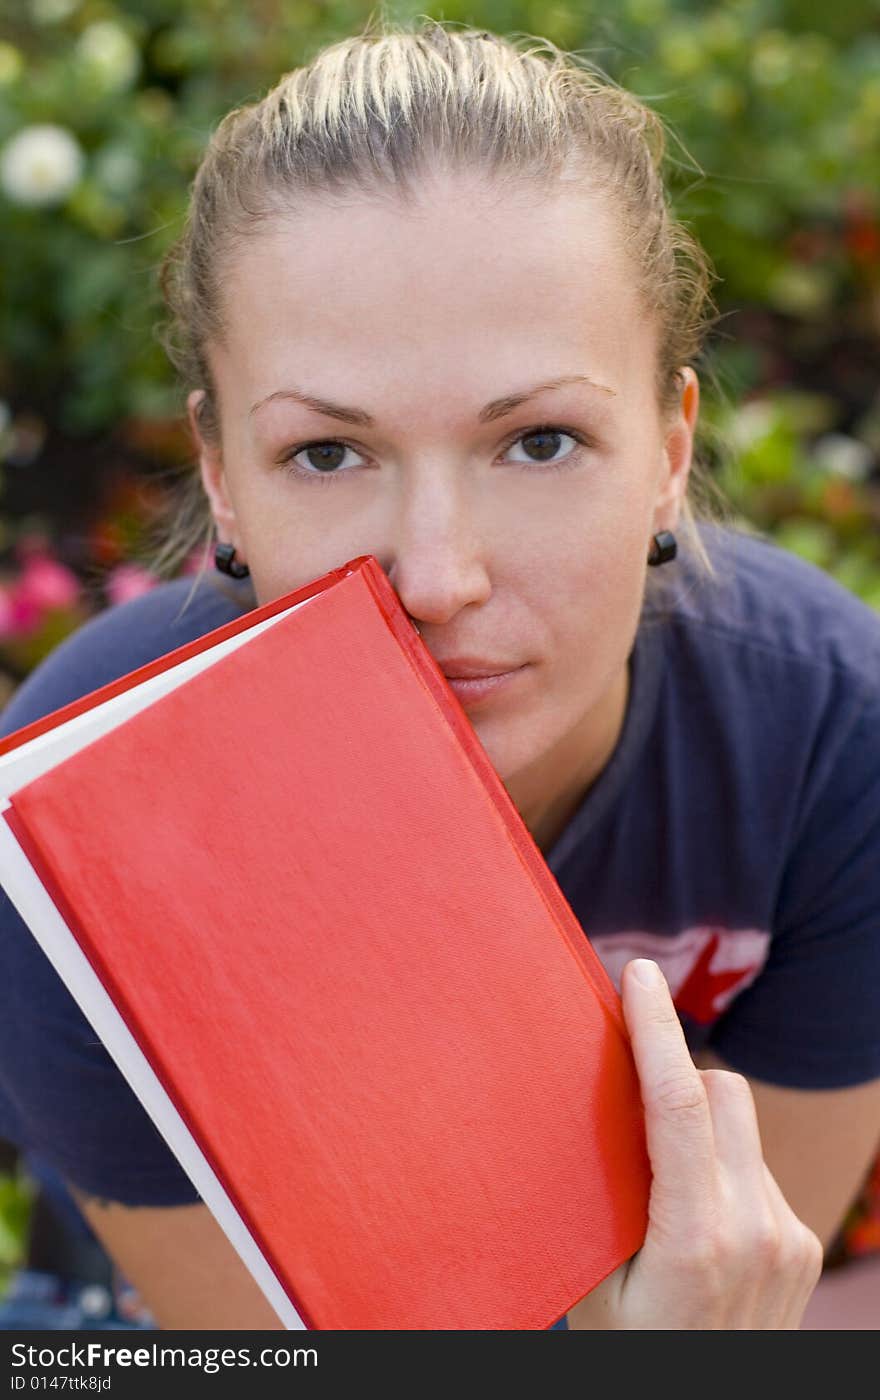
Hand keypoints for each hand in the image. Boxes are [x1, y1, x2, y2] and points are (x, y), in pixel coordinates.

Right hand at [567, 958, 823, 1329]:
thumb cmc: (629, 1351)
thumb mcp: (593, 1278)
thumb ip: (600, 1193)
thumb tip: (586, 1106)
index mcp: (695, 1235)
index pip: (679, 1102)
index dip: (655, 1028)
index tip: (636, 975)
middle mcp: (756, 1229)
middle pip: (721, 1091)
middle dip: (677, 1077)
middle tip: (630, 1095)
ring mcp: (789, 1238)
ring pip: (741, 1127)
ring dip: (701, 1125)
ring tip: (664, 1184)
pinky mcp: (806, 1246)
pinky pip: (758, 1166)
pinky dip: (724, 1166)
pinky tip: (699, 1216)